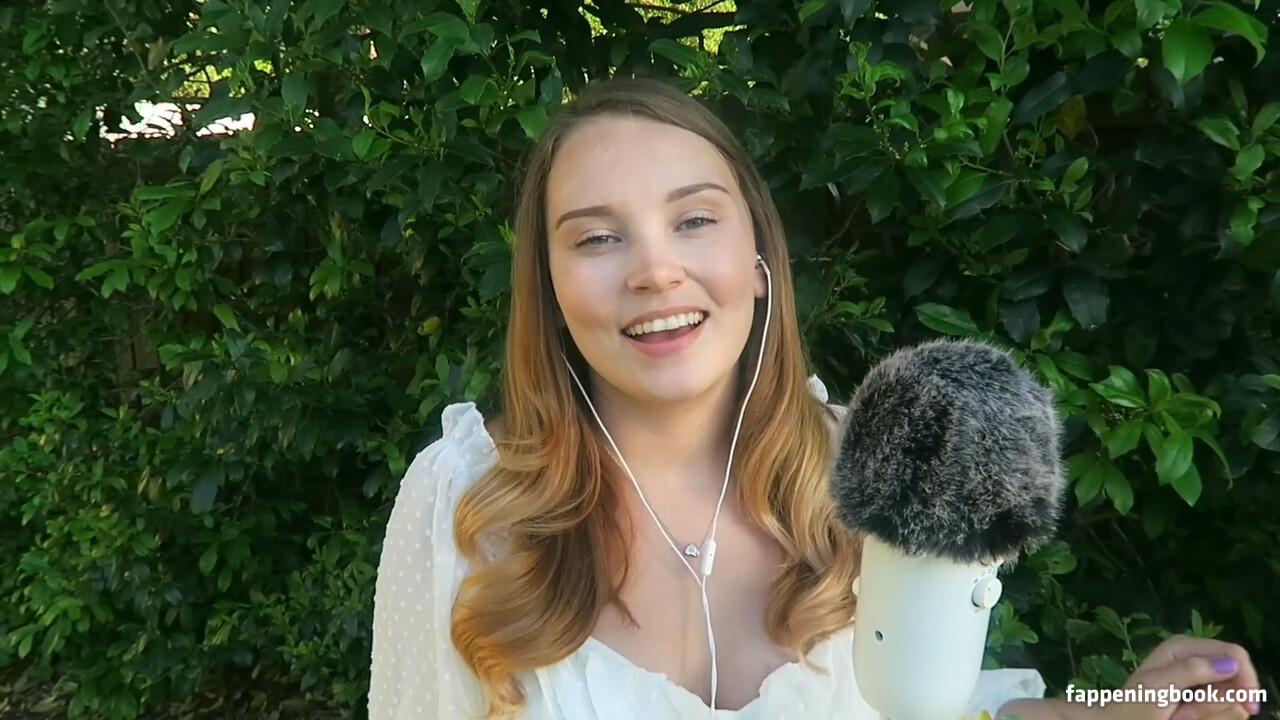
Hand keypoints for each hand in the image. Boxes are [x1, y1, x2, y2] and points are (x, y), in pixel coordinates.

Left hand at [1076, 634, 1261, 719]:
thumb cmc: (1133, 706)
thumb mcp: (1158, 686)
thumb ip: (1192, 671)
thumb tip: (1231, 663)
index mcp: (1185, 647)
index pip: (1235, 653)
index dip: (1246, 678)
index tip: (1248, 706)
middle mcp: (1196, 661)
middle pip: (1236, 680)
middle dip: (1216, 702)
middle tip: (1184, 711)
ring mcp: (1200, 682)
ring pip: (1231, 700)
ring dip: (1207, 714)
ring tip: (1178, 715)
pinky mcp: (1202, 701)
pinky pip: (1222, 712)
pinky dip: (1205, 718)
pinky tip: (1183, 718)